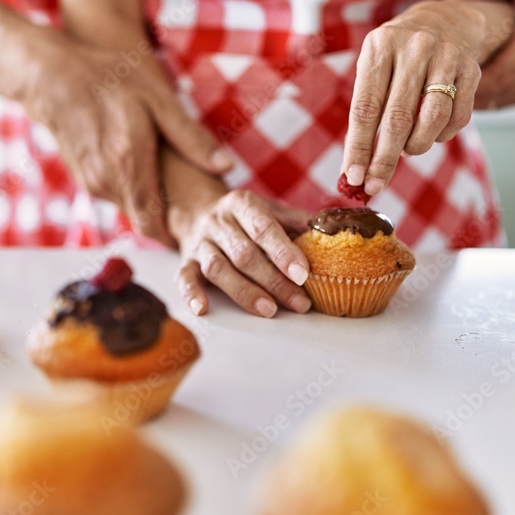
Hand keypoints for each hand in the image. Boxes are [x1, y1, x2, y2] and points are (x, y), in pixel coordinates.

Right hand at [30, 41, 232, 244]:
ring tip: (175, 187)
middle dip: (168, 220)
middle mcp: (107, 182)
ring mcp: (91, 183)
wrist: (53, 78)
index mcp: (130, 166)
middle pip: (143, 219)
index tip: (194, 235)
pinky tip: (146, 169)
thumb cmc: (110, 80)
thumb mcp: (159, 101)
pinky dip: (133, 190)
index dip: (173, 238)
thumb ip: (191, 138)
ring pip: (129, 208)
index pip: (153, 226)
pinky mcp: (83, 178)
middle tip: (194, 210)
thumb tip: (227, 168)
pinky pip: (115, 195)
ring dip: (150, 204)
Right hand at [173, 190, 311, 317]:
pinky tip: (203, 309)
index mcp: (242, 204)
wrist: (198, 212)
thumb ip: (297, 222)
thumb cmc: (246, 219)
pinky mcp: (186, 261)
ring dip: (244, 292)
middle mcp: (218, 221)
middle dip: (274, 281)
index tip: (303, 274)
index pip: (263, 228)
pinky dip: (191, 293)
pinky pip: (184, 277)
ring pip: (218, 268)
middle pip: (244, 254)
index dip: (283, 252)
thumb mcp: (270, 210)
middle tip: (299, 302)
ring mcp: (200, 242)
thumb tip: (330, 232)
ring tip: (269, 310)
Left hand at [341, 0, 504, 196]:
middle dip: (384, 160)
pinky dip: (440, 136)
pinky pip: (457, 118)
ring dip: (415, 147)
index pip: (365, 107)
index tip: (353, 176)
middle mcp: (414, 48)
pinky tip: (431, 132)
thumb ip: (365, 113)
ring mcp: (446, 57)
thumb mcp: (374, 69)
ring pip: (431, 120)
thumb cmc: (398, 56)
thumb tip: (355, 169)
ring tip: (406, 149)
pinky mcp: (471, 70)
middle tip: (374, 186)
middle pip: (397, 119)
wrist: (445, 21)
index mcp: (379, 46)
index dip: (359, 146)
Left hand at [442, 0, 514, 107]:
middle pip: (498, 89)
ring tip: (441, 89)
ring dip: (472, 98)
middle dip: (464, 92)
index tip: (438, 73)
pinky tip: (461, 88)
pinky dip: (485, 98)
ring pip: (502, 100)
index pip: (500, 70)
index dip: (468, 79)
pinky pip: (508, 101)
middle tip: (431, 87)